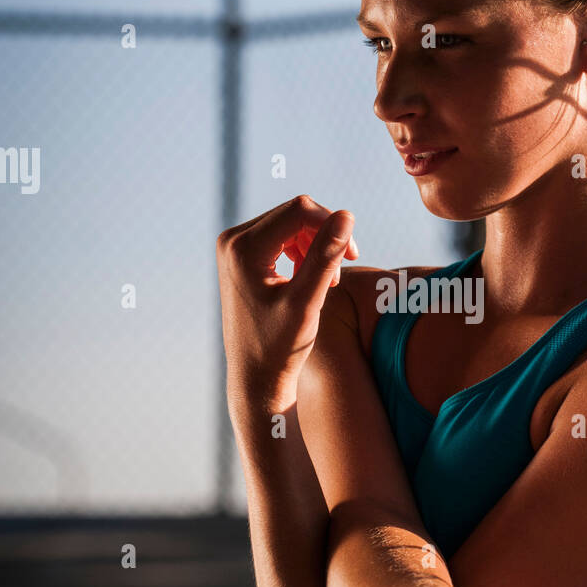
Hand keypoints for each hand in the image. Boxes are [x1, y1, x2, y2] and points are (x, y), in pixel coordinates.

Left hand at [216, 194, 358, 416]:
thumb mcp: (307, 301)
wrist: (255, 376)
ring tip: (328, 281)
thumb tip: (347, 216)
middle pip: (295, 213)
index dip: (333, 225)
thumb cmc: (280, 346)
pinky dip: (304, 251)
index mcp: (243, 248)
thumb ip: (326, 257)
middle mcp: (232, 240)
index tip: (353, 256)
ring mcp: (234, 246)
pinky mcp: (241, 254)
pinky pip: (282, 235)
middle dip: (325, 236)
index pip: (300, 211)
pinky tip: (313, 277)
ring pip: (291, 223)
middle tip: (341, 272)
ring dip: (317, 244)